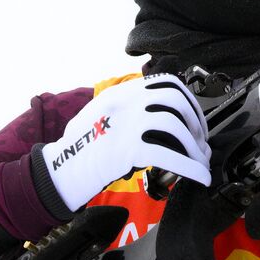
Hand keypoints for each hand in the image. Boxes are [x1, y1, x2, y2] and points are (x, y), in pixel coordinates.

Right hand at [41, 74, 210, 212]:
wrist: (59, 172)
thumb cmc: (83, 148)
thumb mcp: (105, 114)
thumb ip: (133, 108)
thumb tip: (175, 119)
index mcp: (121, 92)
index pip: (167, 82)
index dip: (189, 102)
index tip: (195, 121)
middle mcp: (124, 102)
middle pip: (175, 100)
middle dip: (196, 122)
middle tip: (200, 143)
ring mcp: (125, 124)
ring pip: (175, 126)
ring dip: (194, 148)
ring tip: (200, 163)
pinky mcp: (126, 150)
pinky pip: (168, 155)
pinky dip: (190, 167)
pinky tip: (199, 177)